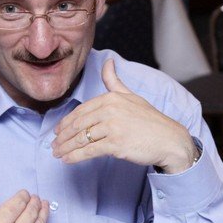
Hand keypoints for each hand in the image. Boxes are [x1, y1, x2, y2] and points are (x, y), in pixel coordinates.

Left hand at [53, 59, 197, 173]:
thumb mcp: (132, 96)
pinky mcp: (116, 144)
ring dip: (66, 148)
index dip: (66, 122)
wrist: (169, 140)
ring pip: (81, 138)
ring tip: (58, 154)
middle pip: (78, 124)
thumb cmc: (151, 121)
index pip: (81, 111)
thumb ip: (115, 82)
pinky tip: (68, 160)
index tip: (58, 131)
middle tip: (54, 145)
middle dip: (62, 136)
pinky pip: (89, 151)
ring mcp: (113, 127)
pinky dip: (75, 156)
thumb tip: (108, 62)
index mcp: (112, 98)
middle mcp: (111, 110)